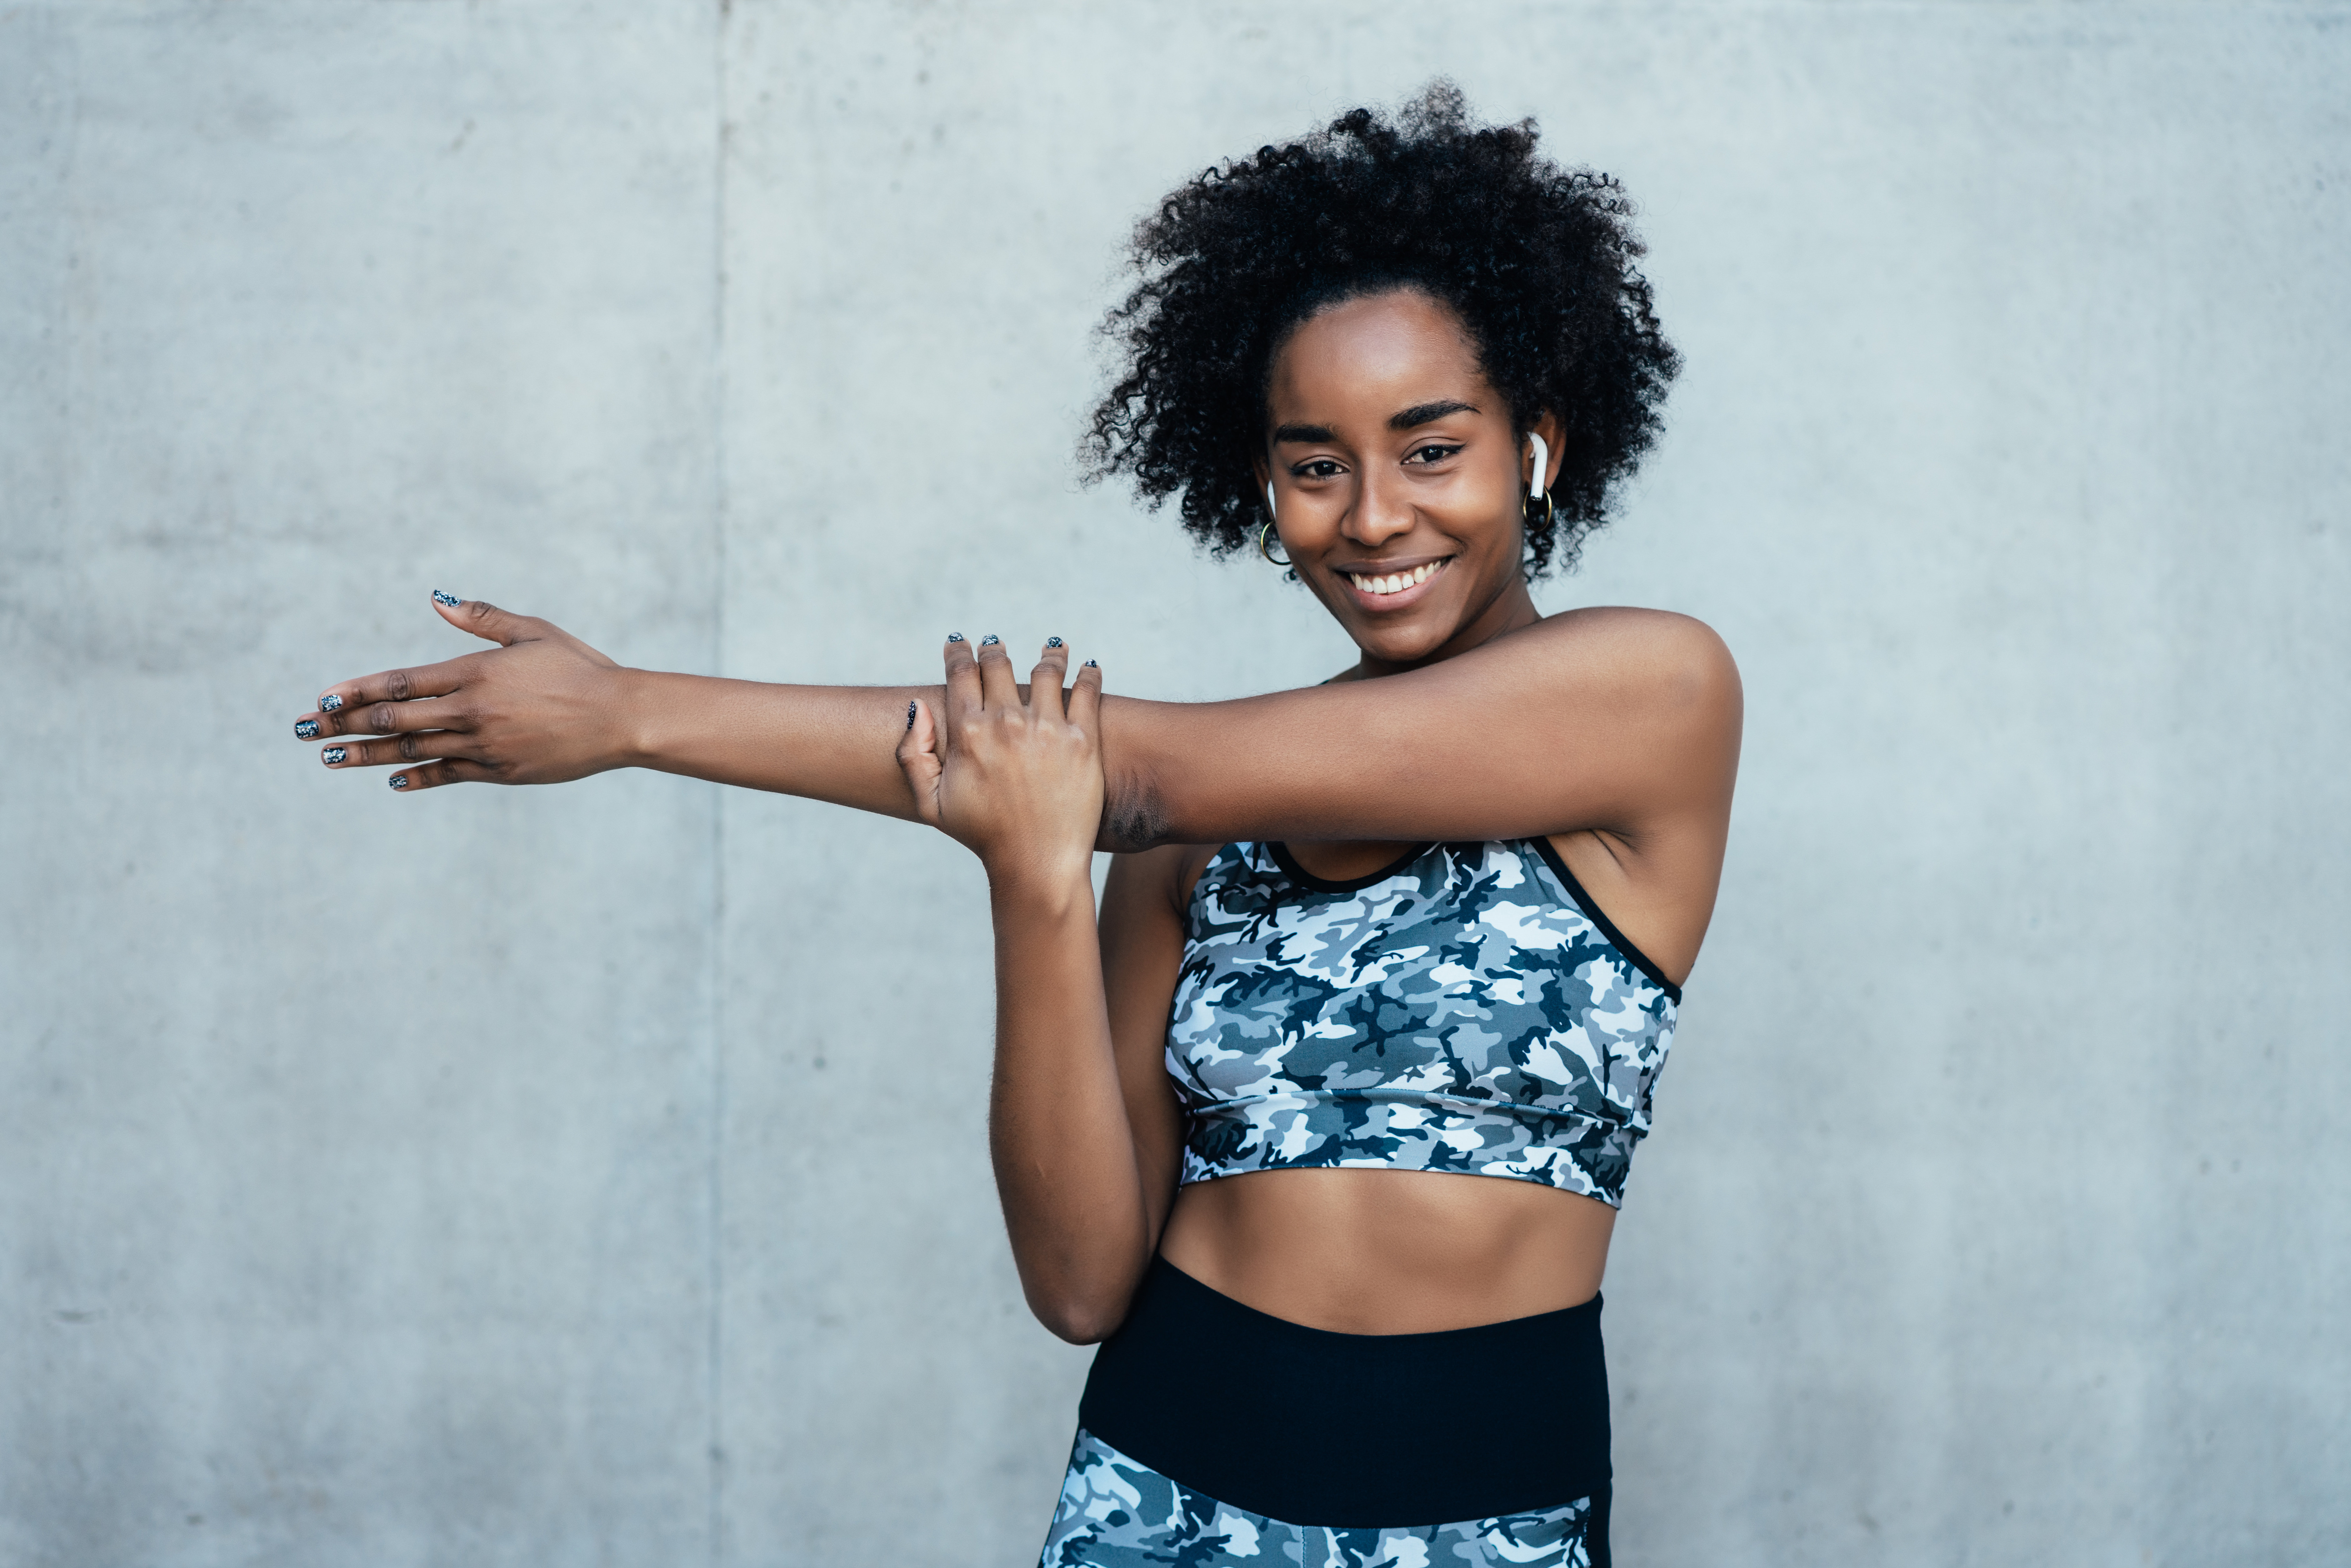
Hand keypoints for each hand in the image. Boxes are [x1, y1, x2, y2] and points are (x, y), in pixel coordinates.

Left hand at [294, 593, 633, 790]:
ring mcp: (485, 745)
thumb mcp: (533, 632)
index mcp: (476, 673)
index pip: (401, 682)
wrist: (622, 718)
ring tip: (329, 757)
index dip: (358, 691)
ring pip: (413, 750)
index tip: (324, 698)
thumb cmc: (581, 668)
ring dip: (367, 755)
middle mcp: (473, 711)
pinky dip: (418, 776)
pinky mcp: (501, 771)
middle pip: (395, 719)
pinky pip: (448, 774)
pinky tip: (392, 779)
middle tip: (305, 729)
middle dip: (346, 724)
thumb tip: (436, 599)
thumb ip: (482, 618)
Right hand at [897, 635, 1103, 888]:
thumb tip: (918, 707)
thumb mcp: (930, 802)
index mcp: (969, 731)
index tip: (959, 643)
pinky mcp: (1083, 740)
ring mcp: (1048, 728)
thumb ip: (914, 754)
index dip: (958, 651)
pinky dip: (1089, 674)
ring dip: (1048, 654)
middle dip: (993, 649)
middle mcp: (1007, 722)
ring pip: (1047, 669)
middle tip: (995, 646)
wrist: (1036, 862)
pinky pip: (1088, 691)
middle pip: (999, 664)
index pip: (961, 672)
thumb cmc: (982, 834)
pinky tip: (1090, 667)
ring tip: (1052, 648)